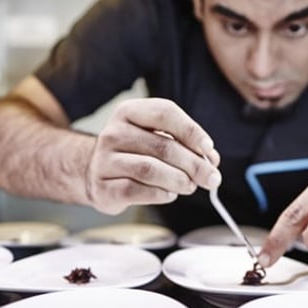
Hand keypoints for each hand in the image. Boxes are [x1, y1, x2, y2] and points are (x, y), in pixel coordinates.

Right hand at [86, 98, 220, 213]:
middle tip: (211, 178)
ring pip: (149, 169)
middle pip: (163, 146)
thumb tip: (211, 160)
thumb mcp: (156, 138)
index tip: (208, 148)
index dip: (191, 131)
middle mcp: (113, 133)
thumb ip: (185, 145)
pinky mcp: (103, 187)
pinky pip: (136, 191)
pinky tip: (169, 194)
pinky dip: (160, 194)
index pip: (164, 113)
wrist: (95, 173)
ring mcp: (105, 160)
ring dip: (178, 180)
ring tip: (190, 186)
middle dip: (194, 164)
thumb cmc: (135, 153)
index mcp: (129, 112)